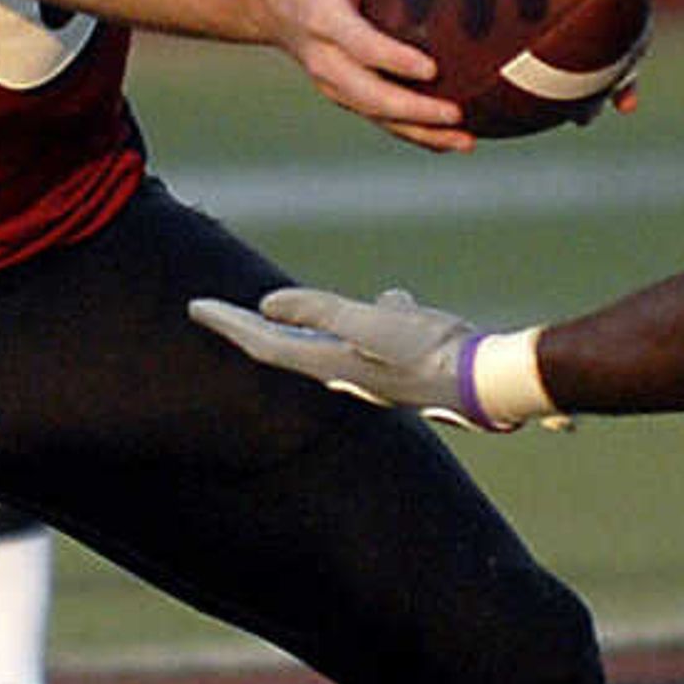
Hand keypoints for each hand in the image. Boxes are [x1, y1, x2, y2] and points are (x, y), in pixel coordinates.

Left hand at [186, 284, 560, 428]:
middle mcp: (345, 373)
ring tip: (290, 311)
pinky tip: (395, 302)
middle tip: (220, 314)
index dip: (227, 325)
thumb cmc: (430, 352)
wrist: (489, 382)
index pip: (263, 344)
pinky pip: (377, 332)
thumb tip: (268, 304)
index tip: (195, 309)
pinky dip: (371, 316)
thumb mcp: (371, 325)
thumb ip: (319, 312)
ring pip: (331, 342)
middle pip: (285, 347)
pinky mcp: (404, 362)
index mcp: (330, 364)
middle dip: (253, 329)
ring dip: (308, 325)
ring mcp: (375, 370)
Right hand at [257, 0, 467, 150]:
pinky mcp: (342, 95)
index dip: (393, 60)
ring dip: (420, 133)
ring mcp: (331, 82)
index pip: (360, 45)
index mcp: (323, 17)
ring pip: (376, 116)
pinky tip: (454, 141)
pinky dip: (414, 134)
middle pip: (368, 95)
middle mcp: (323, 57)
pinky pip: (378, 120)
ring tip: (466, 142)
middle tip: (457, 115)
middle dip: (413, 110)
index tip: (431, 68)